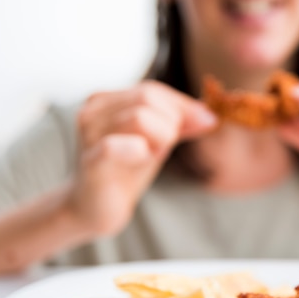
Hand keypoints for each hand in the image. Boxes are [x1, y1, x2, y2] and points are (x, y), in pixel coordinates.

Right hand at [68, 81, 216, 236]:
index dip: (184, 106)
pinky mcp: (90, 160)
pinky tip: (141, 158)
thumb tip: (209, 114)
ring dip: (158, 140)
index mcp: (107, 99)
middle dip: (170, 124)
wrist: (97, 207)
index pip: (153, 90)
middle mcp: (93, 109)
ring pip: (140, 117)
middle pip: (148, 97)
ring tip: (148, 156)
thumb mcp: (157, 140)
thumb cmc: (125, 170)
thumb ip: (180, 123)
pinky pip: (114, 146)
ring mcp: (89, 133)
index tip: (206, 123)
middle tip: (162, 149)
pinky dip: (137, 150)